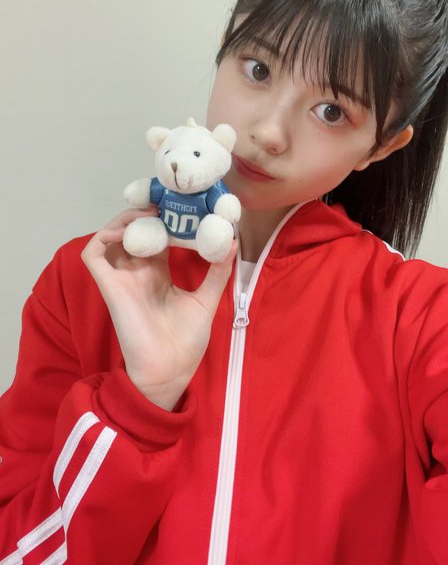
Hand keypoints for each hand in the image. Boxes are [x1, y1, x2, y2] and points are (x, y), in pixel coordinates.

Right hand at [81, 208, 236, 409]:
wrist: (169, 370)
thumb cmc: (185, 341)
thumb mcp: (207, 299)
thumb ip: (217, 271)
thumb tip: (232, 240)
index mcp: (159, 274)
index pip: (158, 236)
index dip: (167, 218)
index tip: (186, 202)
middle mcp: (138, 272)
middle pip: (136, 231)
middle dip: (149, 211)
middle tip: (169, 197)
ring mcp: (122, 277)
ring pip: (113, 236)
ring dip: (128, 219)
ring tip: (152, 211)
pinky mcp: (109, 286)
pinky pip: (95, 254)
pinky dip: (106, 235)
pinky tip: (132, 229)